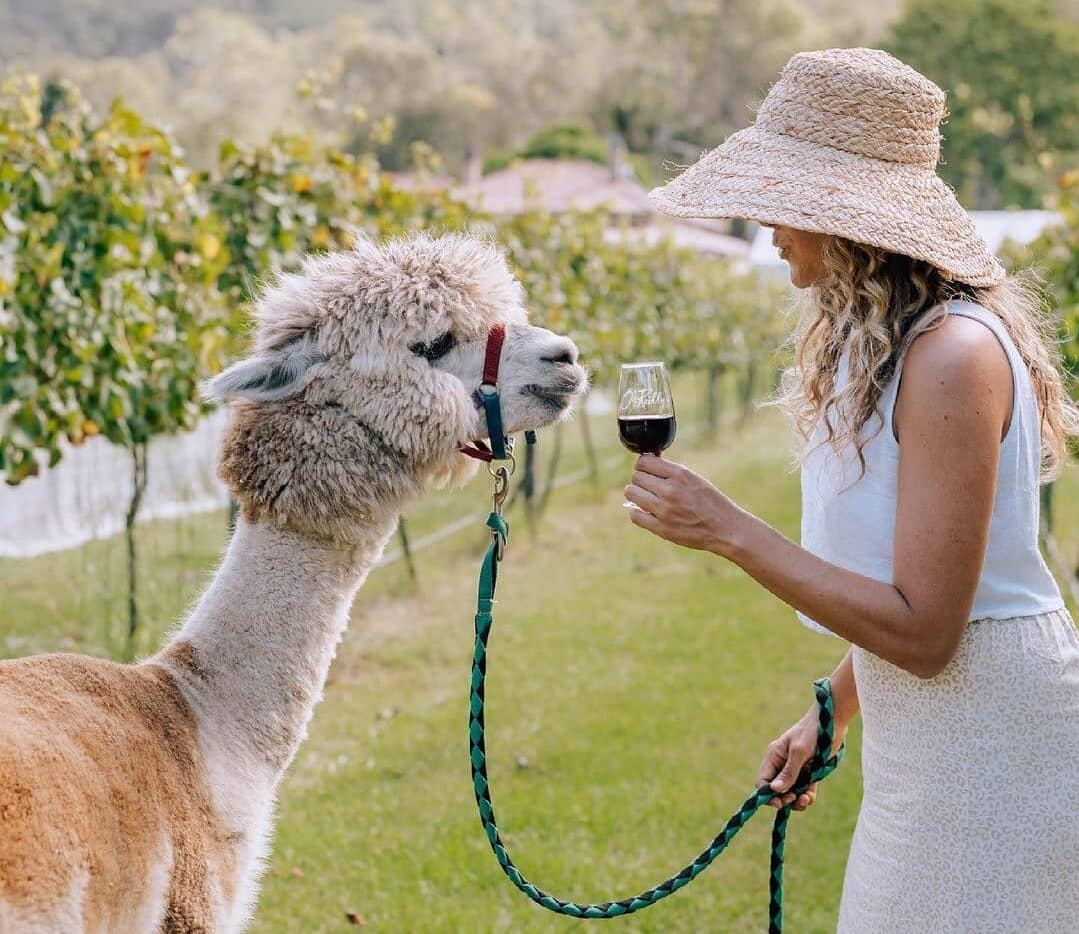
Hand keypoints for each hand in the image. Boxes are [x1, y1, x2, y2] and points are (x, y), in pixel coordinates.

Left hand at [623, 454, 744, 553]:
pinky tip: (647, 512)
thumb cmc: (711, 502)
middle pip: (636, 476)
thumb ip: (670, 471)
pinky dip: (637, 512)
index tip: (648, 471)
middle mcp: (670, 490)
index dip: (644, 465)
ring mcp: (664, 510)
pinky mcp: (661, 528)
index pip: (644, 462)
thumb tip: (647, 461)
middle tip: (650, 486)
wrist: (726, 528)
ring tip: (646, 498)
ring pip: (631, 492)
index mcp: (680, 474)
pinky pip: (635, 515)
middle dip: (641, 479)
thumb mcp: (694, 479)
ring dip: (636, 494)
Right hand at [756, 707, 845, 810]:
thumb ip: (788, 772)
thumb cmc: (812, 732)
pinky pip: (804, 791)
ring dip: (797, 801)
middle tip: (795, 799)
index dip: (768, 794)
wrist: (832, 723)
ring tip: (806, 799)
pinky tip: (811, 796)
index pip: (763, 781)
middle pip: (776, 790)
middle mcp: (782, 765)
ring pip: (790, 793)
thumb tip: (774, 790)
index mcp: (774, 757)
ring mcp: (796, 770)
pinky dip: (807, 797)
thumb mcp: (799, 752)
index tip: (780, 802)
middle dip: (784, 799)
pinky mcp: (809, 774)